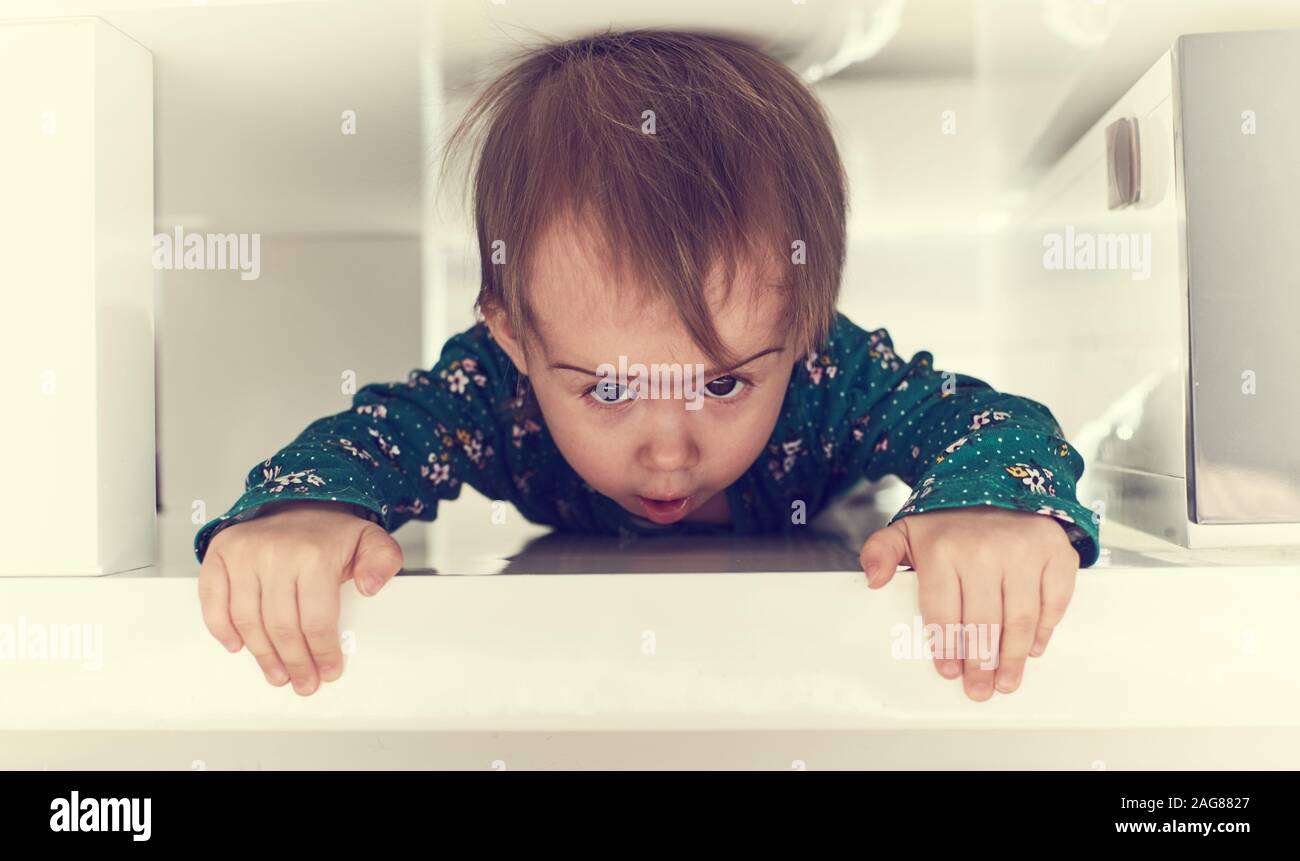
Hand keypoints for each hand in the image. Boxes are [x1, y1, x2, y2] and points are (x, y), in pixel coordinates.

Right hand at [197, 500, 403, 694]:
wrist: (297, 502)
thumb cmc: (330, 533)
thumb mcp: (371, 540)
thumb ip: (383, 561)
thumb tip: (371, 586)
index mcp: (314, 554)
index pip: (316, 620)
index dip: (323, 652)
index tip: (328, 671)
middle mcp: (275, 554)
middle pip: (281, 626)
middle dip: (294, 663)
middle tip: (303, 682)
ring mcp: (243, 554)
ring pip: (248, 620)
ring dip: (262, 655)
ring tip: (276, 674)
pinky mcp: (220, 555)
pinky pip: (212, 600)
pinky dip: (221, 628)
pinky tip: (238, 647)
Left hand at [858, 506, 1077, 700]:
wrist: (998, 482)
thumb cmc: (949, 522)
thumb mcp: (907, 529)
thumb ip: (880, 552)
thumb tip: (873, 579)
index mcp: (943, 549)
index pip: (943, 612)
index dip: (946, 647)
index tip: (949, 672)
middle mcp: (984, 551)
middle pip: (982, 623)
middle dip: (980, 663)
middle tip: (980, 690)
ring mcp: (1023, 551)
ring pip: (1019, 619)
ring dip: (1013, 657)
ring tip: (1006, 681)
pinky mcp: (1055, 553)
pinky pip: (1053, 601)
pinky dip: (1045, 629)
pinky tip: (1033, 648)